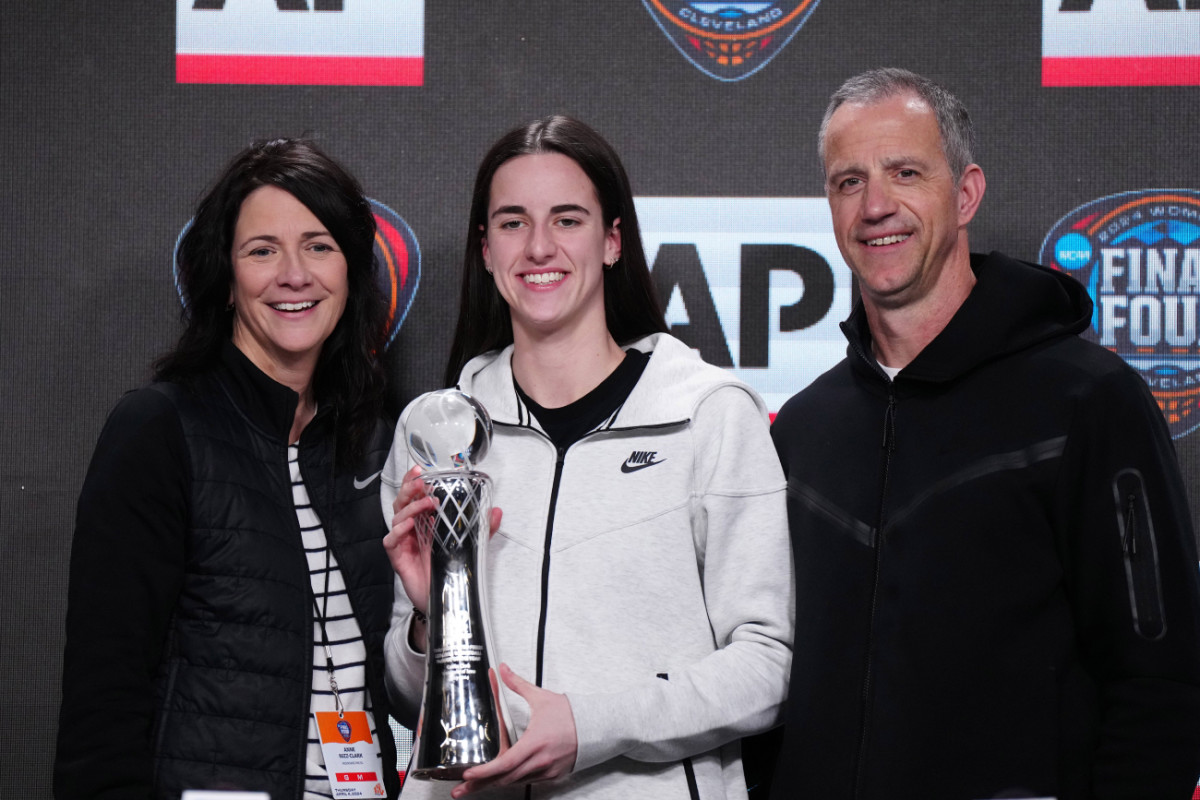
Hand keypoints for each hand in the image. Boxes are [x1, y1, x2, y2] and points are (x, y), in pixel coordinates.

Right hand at [382, 466, 502, 652]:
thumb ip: (482, 529)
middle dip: (409, 489)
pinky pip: (391, 540)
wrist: (445, 599)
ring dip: (411, 507)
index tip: (421, 471)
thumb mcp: (470, 545)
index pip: (415, 496)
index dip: (414, 482)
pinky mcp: (398, 557)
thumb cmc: (450, 568)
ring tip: (427, 503)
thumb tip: (496, 511)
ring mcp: (403, 542)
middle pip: (402, 502)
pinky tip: (408, 525)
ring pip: (397, 517)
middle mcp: (411, 529)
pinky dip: (398, 531)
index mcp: (424, 522)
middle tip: (420, 482)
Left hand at [452, 664, 577, 796]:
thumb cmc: (571, 715)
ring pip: (513, 782)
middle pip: (503, 779)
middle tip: (460, 790)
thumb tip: (503, 671)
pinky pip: (526, 781)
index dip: (484, 772)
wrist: (596, 727)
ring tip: (473, 787)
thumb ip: (517, 684)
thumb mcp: (541, 697)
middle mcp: (539, 761)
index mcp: (535, 743)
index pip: (504, 763)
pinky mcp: (551, 775)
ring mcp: (545, 771)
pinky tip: (500, 778)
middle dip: (479, 786)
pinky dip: (511, 780)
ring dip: (493, 784)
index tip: (468, 775)